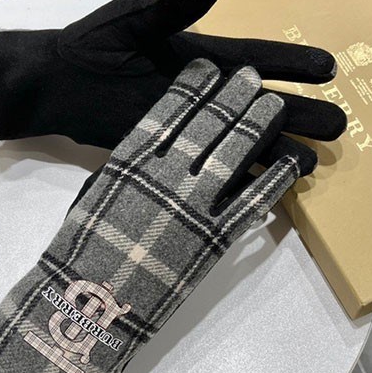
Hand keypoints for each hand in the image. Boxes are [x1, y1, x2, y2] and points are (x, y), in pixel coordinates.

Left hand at [0, 0, 344, 173]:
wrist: (59, 85)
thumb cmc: (91, 46)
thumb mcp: (129, 21)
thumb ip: (167, 11)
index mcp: (199, 58)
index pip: (254, 59)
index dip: (290, 62)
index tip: (329, 67)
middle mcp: (202, 94)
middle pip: (259, 104)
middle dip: (298, 112)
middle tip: (339, 124)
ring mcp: (189, 125)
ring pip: (241, 139)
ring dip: (276, 150)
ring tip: (314, 162)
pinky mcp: (170, 150)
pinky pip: (210, 165)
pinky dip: (236, 174)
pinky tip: (260, 185)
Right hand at [0, 60, 315, 372]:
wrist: (90, 307)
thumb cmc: (81, 251)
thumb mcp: (95, 197)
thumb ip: (126, 171)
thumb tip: (149, 154)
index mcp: (131, 161)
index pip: (168, 111)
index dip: (193, 86)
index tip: (209, 66)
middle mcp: (167, 174)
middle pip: (206, 124)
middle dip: (230, 95)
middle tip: (248, 76)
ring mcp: (194, 205)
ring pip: (233, 154)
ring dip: (257, 124)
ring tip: (275, 102)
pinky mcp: (216, 238)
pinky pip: (252, 202)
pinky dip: (274, 179)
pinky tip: (291, 159)